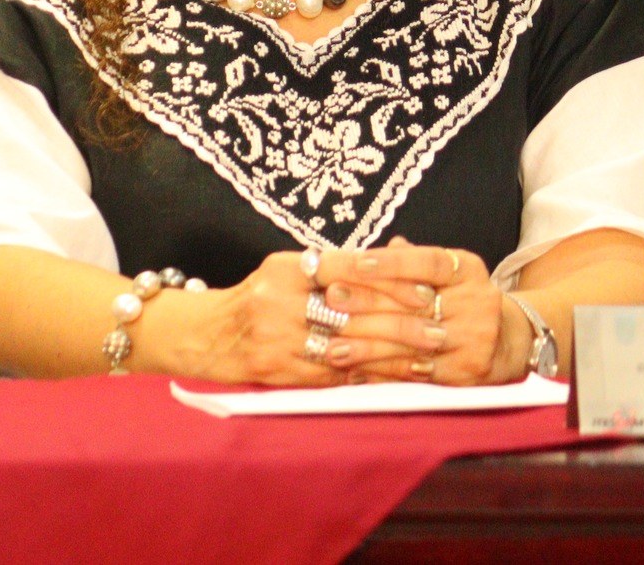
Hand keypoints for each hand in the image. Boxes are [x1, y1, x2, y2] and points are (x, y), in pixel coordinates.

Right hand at [164, 247, 442, 386]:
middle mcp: (281, 299)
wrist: (204, 335)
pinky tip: (394, 379)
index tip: (427, 287)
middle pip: (354, 311)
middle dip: (401, 323)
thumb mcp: (284, 270)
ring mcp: (278, 337)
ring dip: (391, 355)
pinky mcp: (278, 370)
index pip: (349, 267)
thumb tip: (387, 264)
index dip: (391, 279)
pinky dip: (367, 376)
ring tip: (426, 358)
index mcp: (287, 267)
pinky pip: (332, 375)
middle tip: (439, 329)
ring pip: (348, 347)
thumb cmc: (255, 297)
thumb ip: (329, 268)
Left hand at [316, 239, 523, 385]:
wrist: (509, 341)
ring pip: (410, 342)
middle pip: (413, 304)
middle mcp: (475, 301)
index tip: (356, 261)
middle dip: (366, 303)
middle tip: (329, 300)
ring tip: (332, 347)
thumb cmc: (464, 300)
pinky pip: (417, 374)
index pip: (428, 262)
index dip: (392, 263)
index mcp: (467, 270)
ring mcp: (473, 338)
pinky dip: (383, 374)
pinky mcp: (466, 372)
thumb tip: (383, 247)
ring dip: (367, 346)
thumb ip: (414, 261)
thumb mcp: (449, 274)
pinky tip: (356, 372)